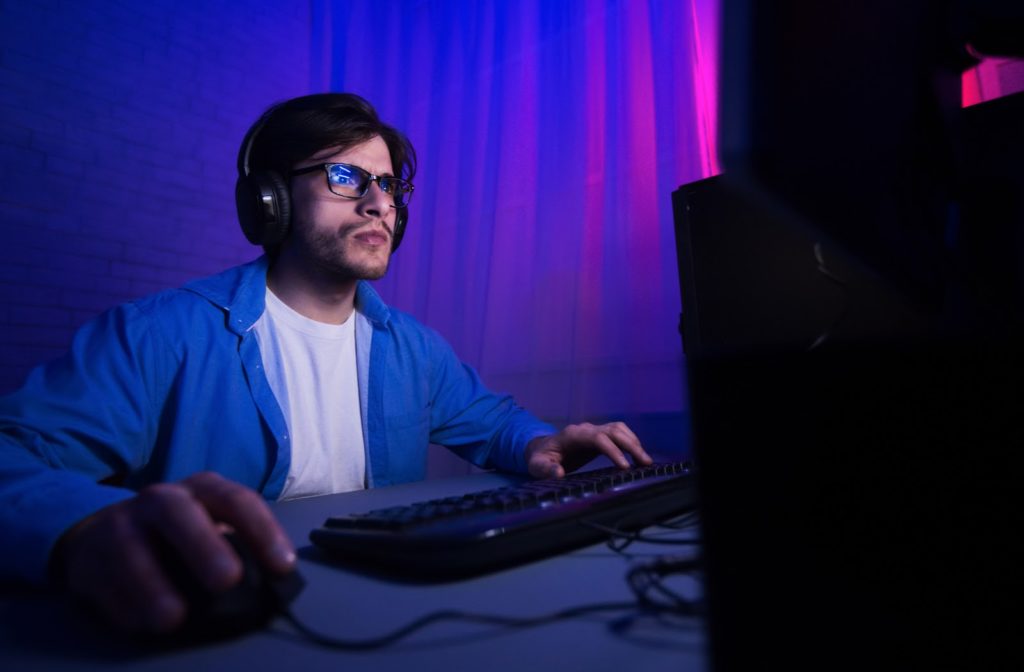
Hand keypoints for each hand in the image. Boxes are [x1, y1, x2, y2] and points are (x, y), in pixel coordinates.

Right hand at [52, 472, 295, 633]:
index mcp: (202, 490)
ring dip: (153, 585)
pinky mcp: (88, 557)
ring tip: (174, 617)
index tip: (282, 566)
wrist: (104, 534)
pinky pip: (103, 581)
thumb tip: (267, 587)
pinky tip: (142, 623)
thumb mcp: (211, 529)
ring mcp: (120, 524)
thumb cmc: (179, 535)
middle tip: (227, 581)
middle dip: (204, 546)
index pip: (236, 500)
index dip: (262, 530)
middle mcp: (161, 499)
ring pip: (131, 549)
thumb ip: (237, 549)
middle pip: (179, 514)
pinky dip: (124, 606)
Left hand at [525, 421, 652, 478]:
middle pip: (614, 430)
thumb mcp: (537, 466)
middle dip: (631, 445)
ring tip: (646, 461)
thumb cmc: (539, 458)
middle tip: (645, 463)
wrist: (542, 449)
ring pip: (619, 429)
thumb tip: (558, 473)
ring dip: (634, 443)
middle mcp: (586, 429)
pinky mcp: (600, 436)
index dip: (613, 450)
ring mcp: (594, 430)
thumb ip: (546, 469)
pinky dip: (631, 442)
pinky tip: (639, 456)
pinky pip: (619, 434)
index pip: (599, 438)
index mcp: (573, 435)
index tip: (625, 467)